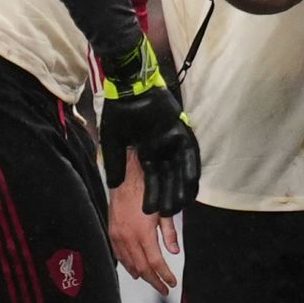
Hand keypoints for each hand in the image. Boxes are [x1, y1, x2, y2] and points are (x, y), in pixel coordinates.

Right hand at [101, 90, 199, 216]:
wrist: (128, 88)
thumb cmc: (119, 112)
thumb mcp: (112, 143)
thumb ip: (115, 164)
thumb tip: (113, 185)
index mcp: (147, 153)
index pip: (152, 179)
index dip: (152, 195)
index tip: (149, 211)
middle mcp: (162, 150)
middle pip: (169, 178)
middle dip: (168, 196)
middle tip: (168, 214)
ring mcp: (173, 141)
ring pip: (180, 170)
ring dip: (181, 187)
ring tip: (180, 205)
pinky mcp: (181, 131)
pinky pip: (190, 154)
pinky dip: (190, 168)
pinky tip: (191, 183)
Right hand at [107, 153, 180, 295]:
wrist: (126, 177)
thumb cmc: (147, 190)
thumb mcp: (163, 210)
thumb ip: (169, 232)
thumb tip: (175, 251)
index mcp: (143, 233)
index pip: (155, 262)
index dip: (164, 275)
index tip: (172, 283)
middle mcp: (129, 238)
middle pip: (142, 267)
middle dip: (154, 280)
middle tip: (163, 288)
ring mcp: (118, 236)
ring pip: (129, 263)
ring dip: (141, 275)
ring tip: (151, 281)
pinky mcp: (112, 232)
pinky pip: (119, 255)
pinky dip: (127, 265)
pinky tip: (133, 269)